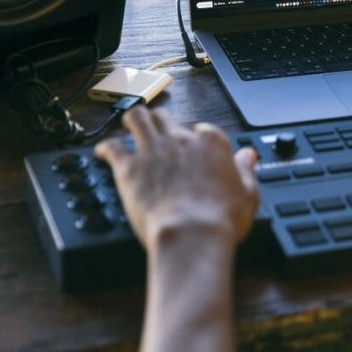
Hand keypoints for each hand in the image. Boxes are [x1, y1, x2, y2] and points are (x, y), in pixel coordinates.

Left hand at [95, 107, 259, 249]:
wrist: (191, 234)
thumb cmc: (219, 219)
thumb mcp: (247, 194)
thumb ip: (246, 171)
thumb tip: (248, 156)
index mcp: (211, 143)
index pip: (202, 129)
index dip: (196, 139)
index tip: (193, 150)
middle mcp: (181, 139)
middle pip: (166, 117)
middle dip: (160, 122)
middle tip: (157, 132)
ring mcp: (153, 150)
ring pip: (137, 118)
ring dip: (133, 120)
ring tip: (129, 125)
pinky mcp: (129, 167)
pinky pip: (112, 146)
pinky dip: (106, 147)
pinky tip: (103, 151)